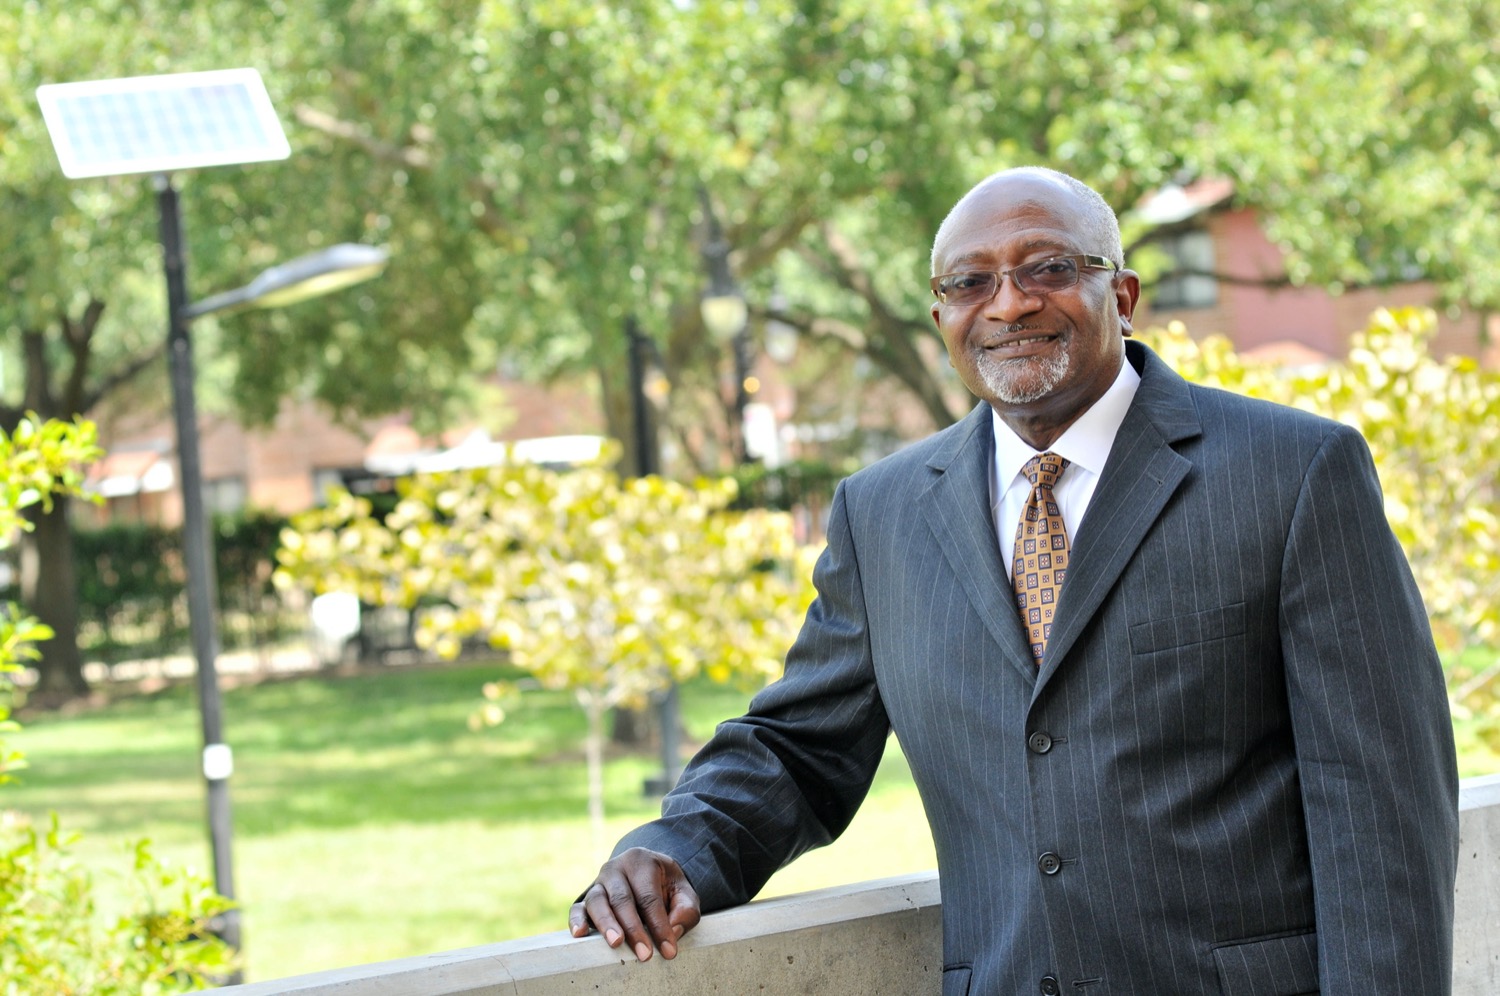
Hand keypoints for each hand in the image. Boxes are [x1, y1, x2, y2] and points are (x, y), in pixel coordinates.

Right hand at [568, 847, 701, 961]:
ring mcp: (598, 882)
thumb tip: (672, 931)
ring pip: (597, 902)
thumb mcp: (684, 893)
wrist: (647, 874)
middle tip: (644, 954)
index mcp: (642, 862)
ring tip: (616, 943)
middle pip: (622, 899)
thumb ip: (686, 910)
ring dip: (607, 924)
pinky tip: (580, 934)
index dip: (659, 925)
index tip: (668, 951)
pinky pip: (577, 907)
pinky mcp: (585, 897)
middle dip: (634, 929)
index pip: (650, 897)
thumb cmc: (667, 887)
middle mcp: (616, 869)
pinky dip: (576, 920)